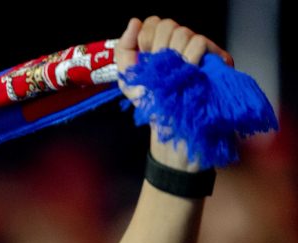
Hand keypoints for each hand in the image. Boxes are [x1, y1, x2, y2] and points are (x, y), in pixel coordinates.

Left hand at [115, 16, 232, 169]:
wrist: (169, 123)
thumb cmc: (151, 102)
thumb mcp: (128, 78)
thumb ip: (124, 48)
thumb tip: (134, 21)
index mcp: (159, 44)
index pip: (153, 22)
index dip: (145, 38)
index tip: (145, 58)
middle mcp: (179, 42)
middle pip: (167, 24)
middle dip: (156, 47)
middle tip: (159, 68)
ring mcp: (198, 48)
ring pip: (183, 32)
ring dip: (172, 56)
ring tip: (173, 75)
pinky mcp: (215, 56)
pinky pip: (199, 42)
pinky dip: (189, 57)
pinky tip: (187, 72)